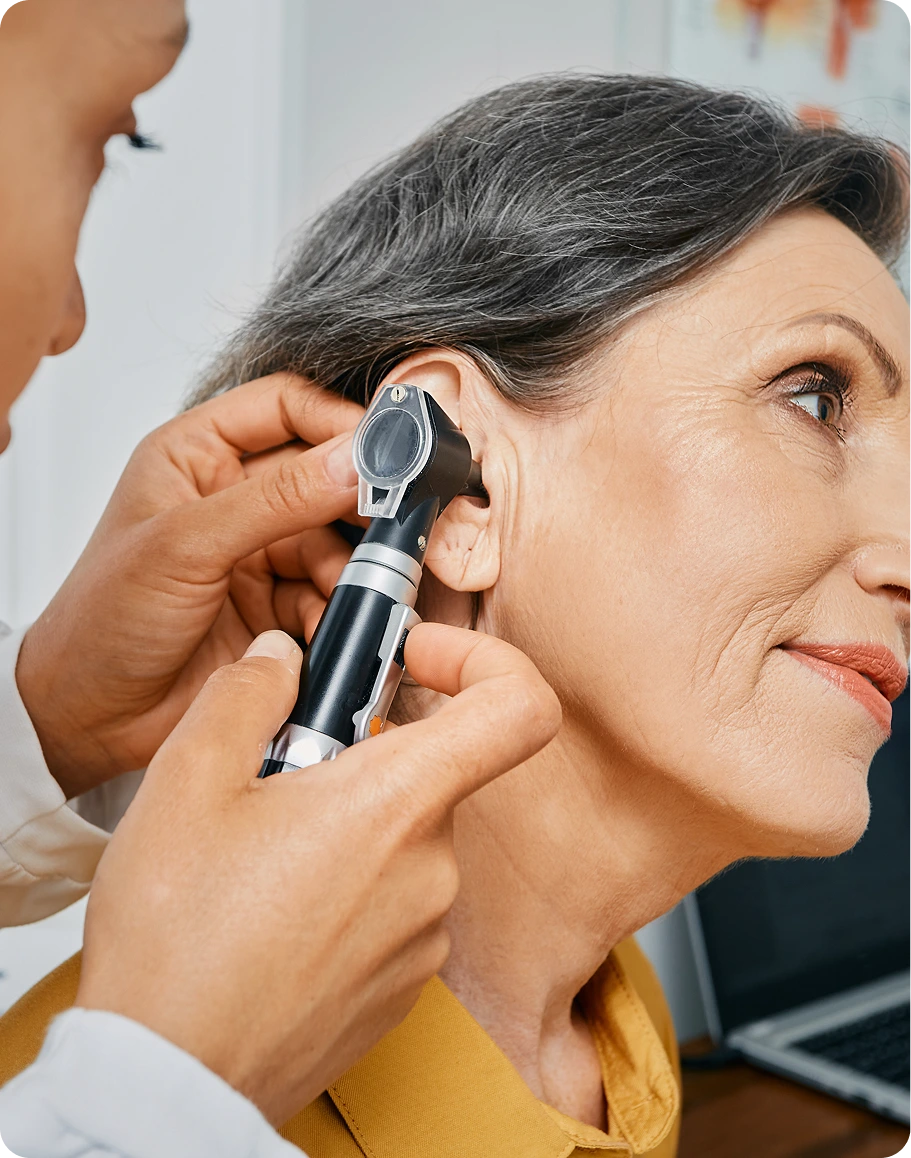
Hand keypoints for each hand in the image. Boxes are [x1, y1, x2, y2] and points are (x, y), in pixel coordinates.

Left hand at [16, 374, 364, 797]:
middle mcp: (232, 498)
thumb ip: (276, 499)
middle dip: (357, 503)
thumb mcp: (186, 545)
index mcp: (197, 456)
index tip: (386, 448)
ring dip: (349, 569)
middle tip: (392, 521)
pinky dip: (337, 611)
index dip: (337, 420)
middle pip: (322, 477)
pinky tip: (323, 628)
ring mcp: (257, 554)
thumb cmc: (101, 622)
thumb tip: (352, 460)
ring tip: (346, 592)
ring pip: (334, 542)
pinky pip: (329, 595)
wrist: (92, 721)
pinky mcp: (276, 607)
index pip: (284, 406)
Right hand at [75, 622, 560, 1124]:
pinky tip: (272, 913)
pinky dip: (349, 886)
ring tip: (258, 856)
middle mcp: (433, 871)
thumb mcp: (187, 781)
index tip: (416, 661)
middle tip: (278, 778)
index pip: (520, 709)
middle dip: (361, 757)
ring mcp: (424, 937)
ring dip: (347, 825)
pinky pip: (395, 903)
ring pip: (404, 838)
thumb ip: (248, 693)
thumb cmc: (175, 936)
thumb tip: (284, 658)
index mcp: (398, 805)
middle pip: (433, 772)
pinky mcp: (403, 985)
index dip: (484, 661)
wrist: (168, 1079)